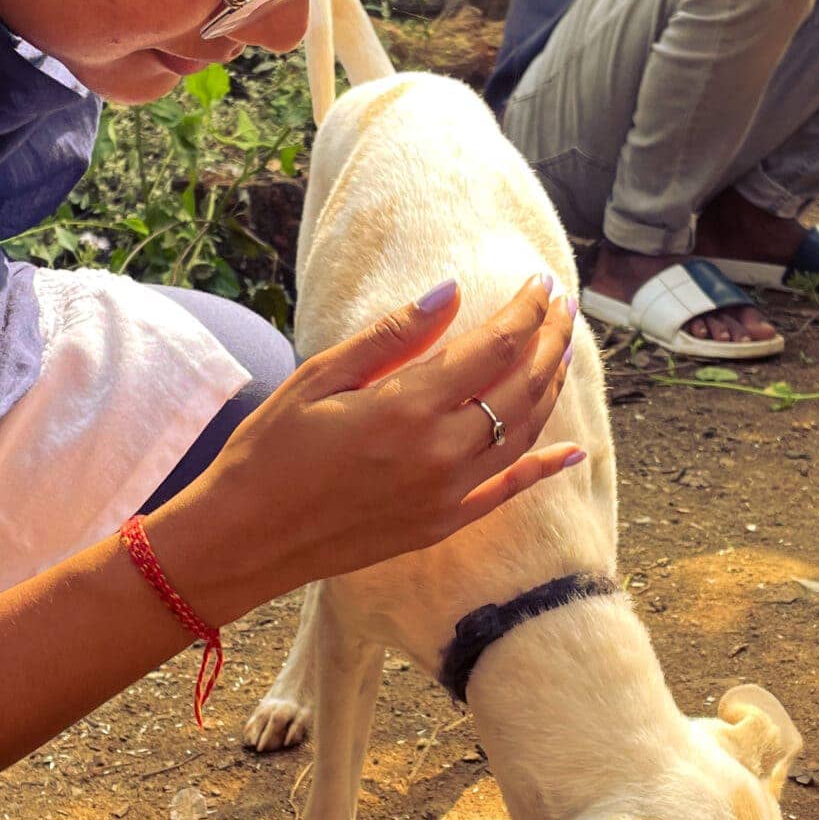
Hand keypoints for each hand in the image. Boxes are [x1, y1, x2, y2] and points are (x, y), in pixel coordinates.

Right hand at [154, 273, 581, 619]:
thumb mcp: (320, 377)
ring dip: (551, 388)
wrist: (245, 538)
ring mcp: (447, 495)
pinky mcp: (441, 525)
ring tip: (562, 351)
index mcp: (409, 407)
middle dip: (550, 340)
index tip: (540, 281)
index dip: (526, 310)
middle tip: (563, 306)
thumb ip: (393, 336)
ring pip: (523, 433)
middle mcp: (441, 453)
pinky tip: (573, 449)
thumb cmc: (270, 450)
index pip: (495, 346)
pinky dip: (544, 467)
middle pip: (523, 386)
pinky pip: (508, 492)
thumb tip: (451, 291)